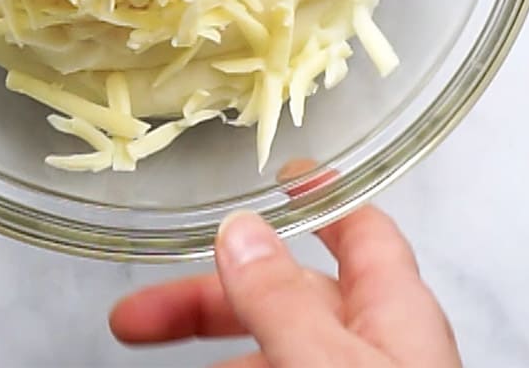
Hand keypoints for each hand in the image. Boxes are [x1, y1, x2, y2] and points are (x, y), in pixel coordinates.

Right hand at [111, 177, 460, 366]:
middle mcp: (373, 354)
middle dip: (207, 303)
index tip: (275, 178)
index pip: (360, 231)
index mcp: (393, 317)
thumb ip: (282, 299)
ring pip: (269, 361)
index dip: (318, 198)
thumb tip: (238, 228)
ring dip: (212, 360)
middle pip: (284, 300)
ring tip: (148, 365)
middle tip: (134, 319)